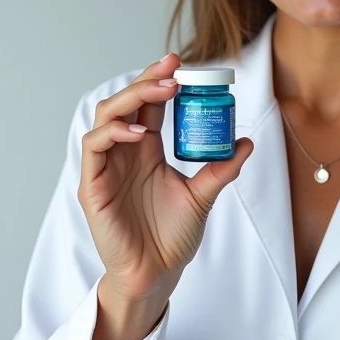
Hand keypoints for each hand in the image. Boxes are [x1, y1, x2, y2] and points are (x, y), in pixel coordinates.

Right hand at [78, 52, 253, 310]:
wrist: (157, 274)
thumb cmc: (171, 237)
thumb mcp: (203, 196)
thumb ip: (221, 169)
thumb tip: (246, 141)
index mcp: (147, 151)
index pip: (148, 106)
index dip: (160, 81)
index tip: (182, 65)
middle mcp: (124, 153)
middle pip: (126, 102)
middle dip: (147, 80)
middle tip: (173, 69)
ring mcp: (106, 167)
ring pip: (106, 116)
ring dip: (131, 98)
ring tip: (161, 91)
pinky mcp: (92, 185)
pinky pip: (95, 147)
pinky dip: (114, 133)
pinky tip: (140, 133)